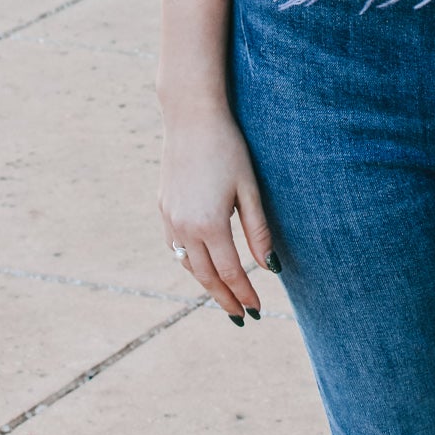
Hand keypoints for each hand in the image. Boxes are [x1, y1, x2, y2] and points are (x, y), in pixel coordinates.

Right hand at [159, 106, 277, 324]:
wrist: (191, 117)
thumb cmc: (228, 148)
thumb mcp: (248, 189)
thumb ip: (257, 231)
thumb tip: (271, 267)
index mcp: (209, 225)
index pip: (230, 273)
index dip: (244, 294)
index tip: (256, 311)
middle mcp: (184, 228)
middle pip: (206, 277)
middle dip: (225, 299)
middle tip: (241, 317)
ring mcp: (170, 218)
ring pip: (188, 265)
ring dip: (206, 283)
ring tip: (225, 295)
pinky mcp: (163, 208)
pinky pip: (175, 247)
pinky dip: (190, 262)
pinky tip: (202, 264)